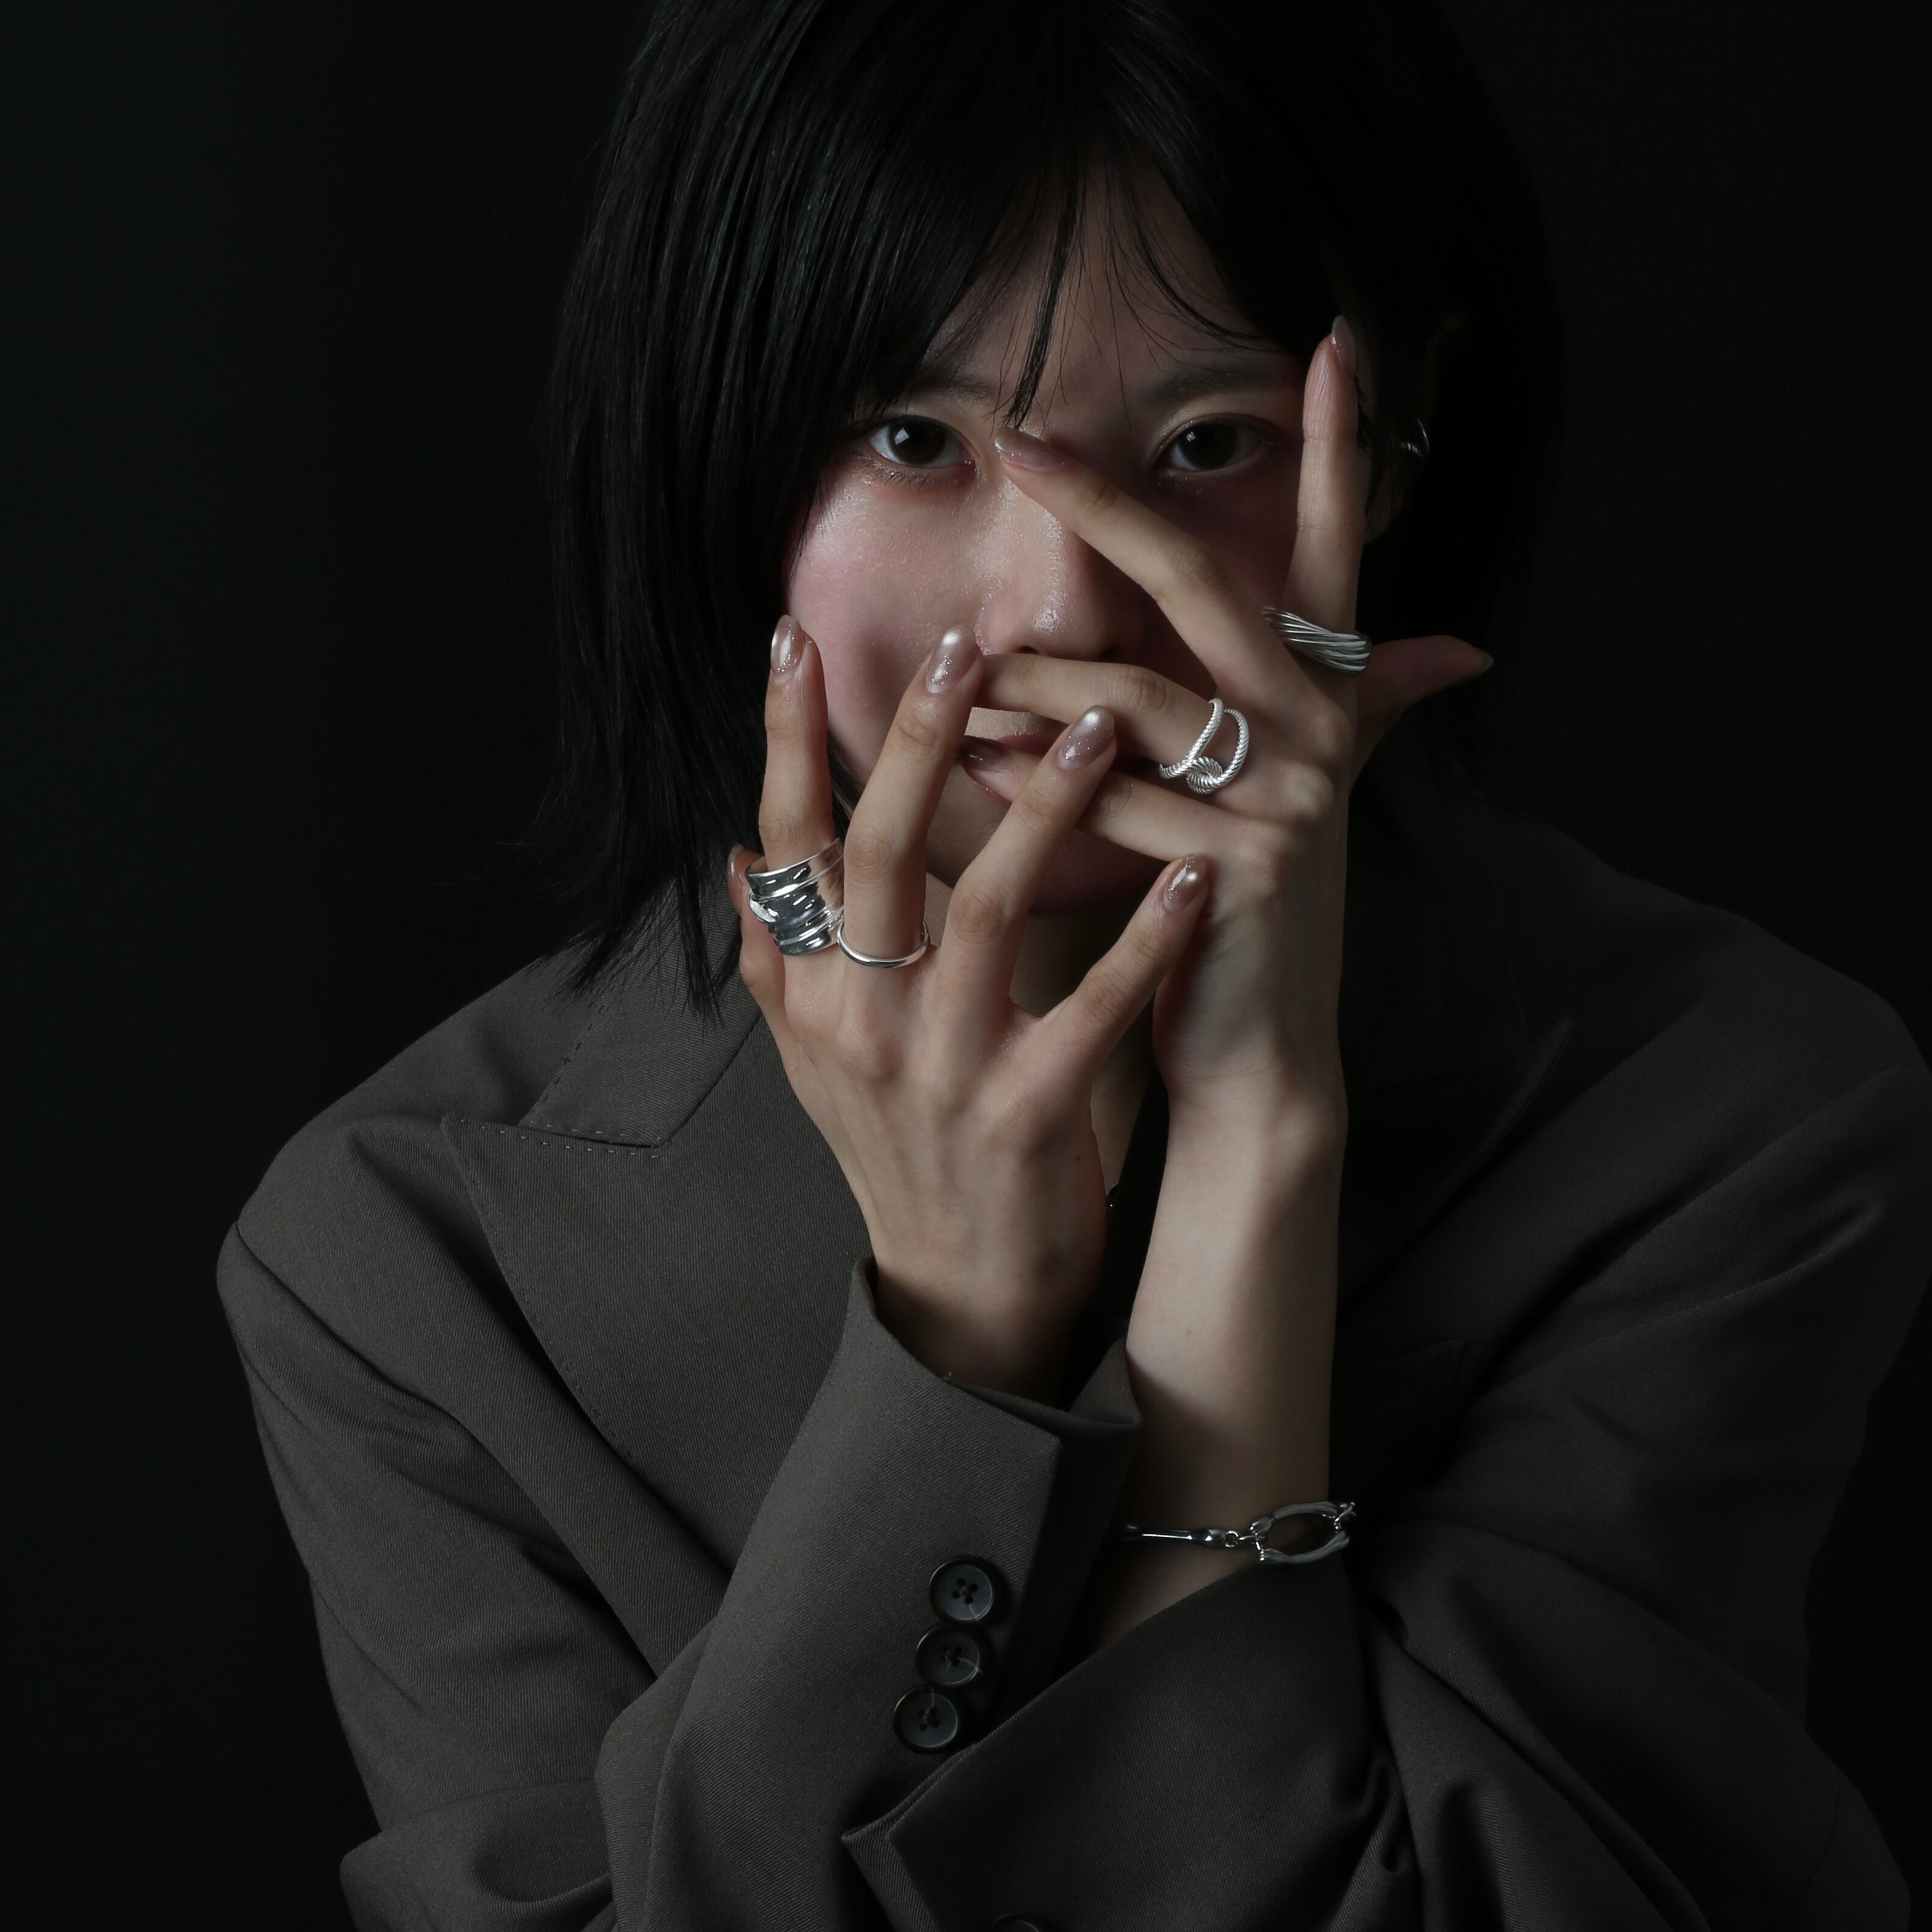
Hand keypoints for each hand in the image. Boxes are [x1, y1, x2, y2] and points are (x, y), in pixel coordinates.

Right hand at [729, 618, 1208, 1392]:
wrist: (960, 1297)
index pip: (784, 839)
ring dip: (1045, 810)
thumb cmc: (901, 1155)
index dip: (785, 738)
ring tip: (1103, 723)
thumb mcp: (815, 1060)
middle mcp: (857, 1023)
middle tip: (968, 645)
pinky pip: (1091, 1010)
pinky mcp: (1024, 1117)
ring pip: (983, 912)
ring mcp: (938, 1072)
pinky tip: (1195, 873)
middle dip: (919, 742)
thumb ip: (775, 957)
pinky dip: (1145, 939)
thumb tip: (736, 853)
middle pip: (876, 854)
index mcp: (809, 994)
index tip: (796, 634)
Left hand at [982, 324, 1488, 1130]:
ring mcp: (1285, 799)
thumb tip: (1462, 653)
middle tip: (1025, 440)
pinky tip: (965, 777)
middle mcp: (1316, 733)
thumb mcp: (1300, 796)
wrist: (1255, 1052)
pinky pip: (1111, 802)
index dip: (1341, 448)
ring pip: (1132, 697)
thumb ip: (1359, 710)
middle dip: (1108, 505)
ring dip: (1028, 683)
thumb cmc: (1242, 910)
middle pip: (1201, 582)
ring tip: (948, 681)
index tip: (1337, 341)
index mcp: (1323, 701)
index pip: (1334, 550)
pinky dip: (1029, 788)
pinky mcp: (1236, 868)